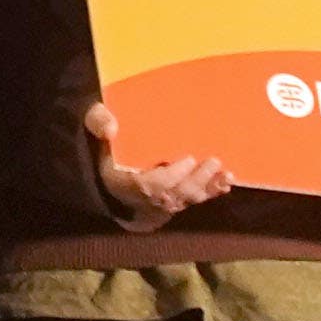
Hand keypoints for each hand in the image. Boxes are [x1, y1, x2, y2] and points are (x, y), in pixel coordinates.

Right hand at [82, 98, 233, 226]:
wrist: (110, 168)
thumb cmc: (108, 142)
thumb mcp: (94, 125)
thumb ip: (98, 121)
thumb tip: (111, 128)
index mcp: (124, 179)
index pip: (149, 185)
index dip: (170, 176)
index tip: (188, 160)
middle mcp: (145, 195)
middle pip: (174, 194)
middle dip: (196, 181)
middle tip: (214, 161)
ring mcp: (161, 199)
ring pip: (187, 198)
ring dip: (208, 187)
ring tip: (226, 174)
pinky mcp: (174, 198)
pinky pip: (193, 199)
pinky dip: (211, 192)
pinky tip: (225, 183)